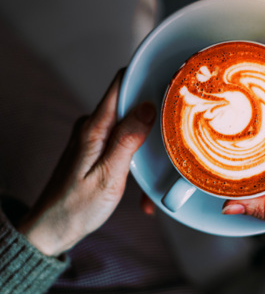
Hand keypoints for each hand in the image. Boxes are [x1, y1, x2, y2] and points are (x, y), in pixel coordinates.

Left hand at [17, 70, 155, 255]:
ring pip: (129, 123)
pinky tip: (141, 175)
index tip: (168, 80)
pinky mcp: (96, 147)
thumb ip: (127, 140)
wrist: (53, 227)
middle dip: (153, 113)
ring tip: (155, 166)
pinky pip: (122, 139)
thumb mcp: (109, 176)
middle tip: (172, 130)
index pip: (120, 84)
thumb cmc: (76, 207)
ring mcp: (94, 136)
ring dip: (146, 139)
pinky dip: (136, 153)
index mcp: (94, 128)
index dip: (144, 77)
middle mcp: (92, 126)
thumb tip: (147, 107)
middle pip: (128, 102)